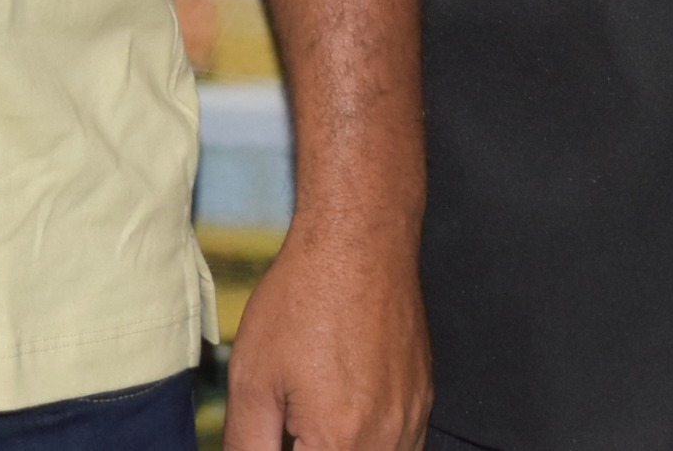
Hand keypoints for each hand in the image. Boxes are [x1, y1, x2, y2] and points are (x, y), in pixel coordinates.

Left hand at [223, 222, 431, 450]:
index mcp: (340, 441)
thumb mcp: (252, 378)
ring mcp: (411, 420)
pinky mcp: (424, 399)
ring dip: (344, 448)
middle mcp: (386, 439)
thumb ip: (248, 445)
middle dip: (314, 448)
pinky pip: (405, 445)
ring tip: (315, 422)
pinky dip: (373, 443)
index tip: (280, 435)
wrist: (359, 242)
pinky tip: (346, 415)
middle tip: (293, 428)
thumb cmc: (307, 296)